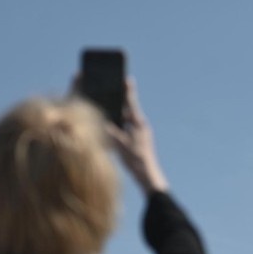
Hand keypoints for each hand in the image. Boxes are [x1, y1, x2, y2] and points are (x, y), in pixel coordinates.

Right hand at [105, 78, 168, 194]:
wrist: (148, 175)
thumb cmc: (135, 159)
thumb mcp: (120, 143)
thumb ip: (112, 131)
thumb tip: (104, 122)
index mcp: (138, 123)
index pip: (131, 103)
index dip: (128, 90)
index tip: (127, 78)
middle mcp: (141, 126)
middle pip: (129, 110)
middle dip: (121, 102)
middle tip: (113, 91)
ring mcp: (141, 133)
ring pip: (128, 121)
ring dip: (120, 116)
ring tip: (111, 109)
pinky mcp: (139, 141)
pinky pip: (128, 130)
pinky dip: (121, 127)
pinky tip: (114, 128)